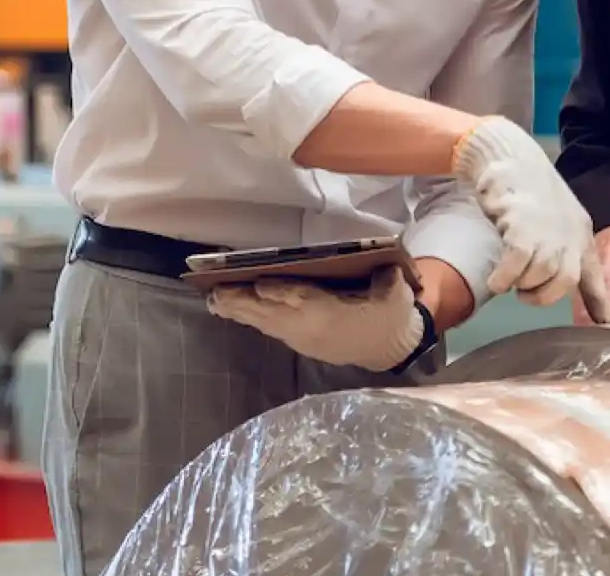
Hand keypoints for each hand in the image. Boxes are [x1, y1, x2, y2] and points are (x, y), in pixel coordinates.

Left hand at [207, 266, 424, 372]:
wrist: (390, 349)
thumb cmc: (391, 315)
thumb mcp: (396, 293)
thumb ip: (388, 277)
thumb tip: (385, 260)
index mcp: (335, 315)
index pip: (305, 301)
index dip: (281, 294)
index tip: (258, 285)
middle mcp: (312, 330)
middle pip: (274, 314)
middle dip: (244, 304)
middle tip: (214, 293)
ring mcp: (303, 340)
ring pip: (267, 323)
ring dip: (240, 312)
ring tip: (213, 301)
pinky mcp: (300, 343)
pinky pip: (270, 328)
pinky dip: (250, 318)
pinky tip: (233, 310)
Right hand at [452, 116, 609, 320]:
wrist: (510, 158)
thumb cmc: (531, 190)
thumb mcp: (558, 219)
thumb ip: (563, 248)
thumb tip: (564, 277)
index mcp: (581, 236)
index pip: (596, 278)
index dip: (602, 306)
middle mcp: (568, 236)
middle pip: (563, 284)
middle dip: (542, 297)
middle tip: (526, 294)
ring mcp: (546, 233)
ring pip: (537, 278)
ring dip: (520, 284)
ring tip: (509, 277)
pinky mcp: (521, 229)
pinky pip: (514, 268)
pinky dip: (504, 278)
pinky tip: (497, 278)